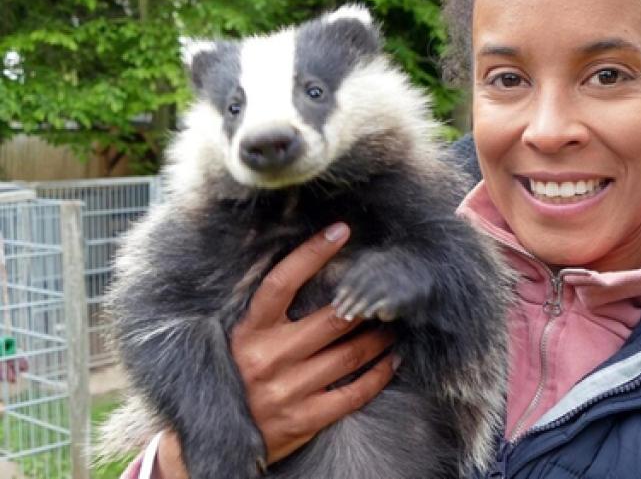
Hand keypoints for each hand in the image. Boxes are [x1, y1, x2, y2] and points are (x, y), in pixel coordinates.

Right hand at [152, 223, 398, 477]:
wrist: (213, 442)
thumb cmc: (233, 377)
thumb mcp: (238, 339)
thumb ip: (266, 312)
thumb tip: (309, 268)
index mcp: (246, 331)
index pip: (281, 282)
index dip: (311, 253)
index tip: (340, 230)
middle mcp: (265, 358)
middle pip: (332, 320)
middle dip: (366, 305)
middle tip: (387, 292)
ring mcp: (285, 391)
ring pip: (349, 355)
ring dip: (380, 338)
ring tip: (395, 325)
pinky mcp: (303, 420)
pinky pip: (354, 393)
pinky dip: (380, 374)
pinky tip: (393, 361)